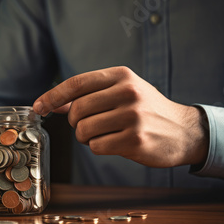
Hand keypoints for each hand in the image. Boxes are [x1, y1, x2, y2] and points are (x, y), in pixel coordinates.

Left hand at [33, 66, 208, 167]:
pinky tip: (114, 143)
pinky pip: (97, 147)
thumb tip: (53, 102)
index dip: (52, 96)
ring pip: (84, 130)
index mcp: (121, 76)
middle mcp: (128, 92)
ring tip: (102, 135)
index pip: (76, 83)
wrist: (184, 131)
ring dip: (86, 137)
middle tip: (85, 126)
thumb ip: (89, 95)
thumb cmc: (147, 110)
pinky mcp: (136, 140)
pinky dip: (98, 148)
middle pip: (77, 110)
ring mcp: (133, 116)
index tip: (38, 107)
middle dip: (75, 123)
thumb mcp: (122, 92)